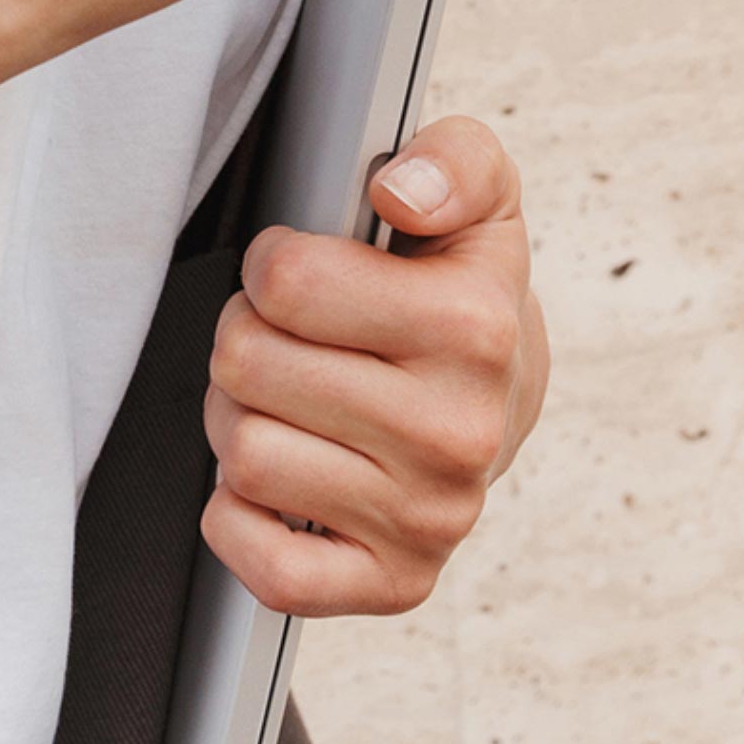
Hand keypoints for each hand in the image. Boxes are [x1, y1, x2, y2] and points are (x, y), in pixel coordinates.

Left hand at [199, 116, 550, 618]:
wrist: (502, 398)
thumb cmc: (459, 285)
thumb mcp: (475, 191)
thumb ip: (446, 159)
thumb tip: (396, 191)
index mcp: (475, 329)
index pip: (283, 278)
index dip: (273, 263)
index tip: (307, 273)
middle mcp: (458, 435)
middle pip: (244, 364)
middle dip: (248, 338)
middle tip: (294, 341)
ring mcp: (430, 520)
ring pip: (241, 455)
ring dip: (240, 419)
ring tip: (293, 402)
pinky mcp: (396, 585)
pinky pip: (266, 568)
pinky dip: (242, 519)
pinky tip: (287, 477)